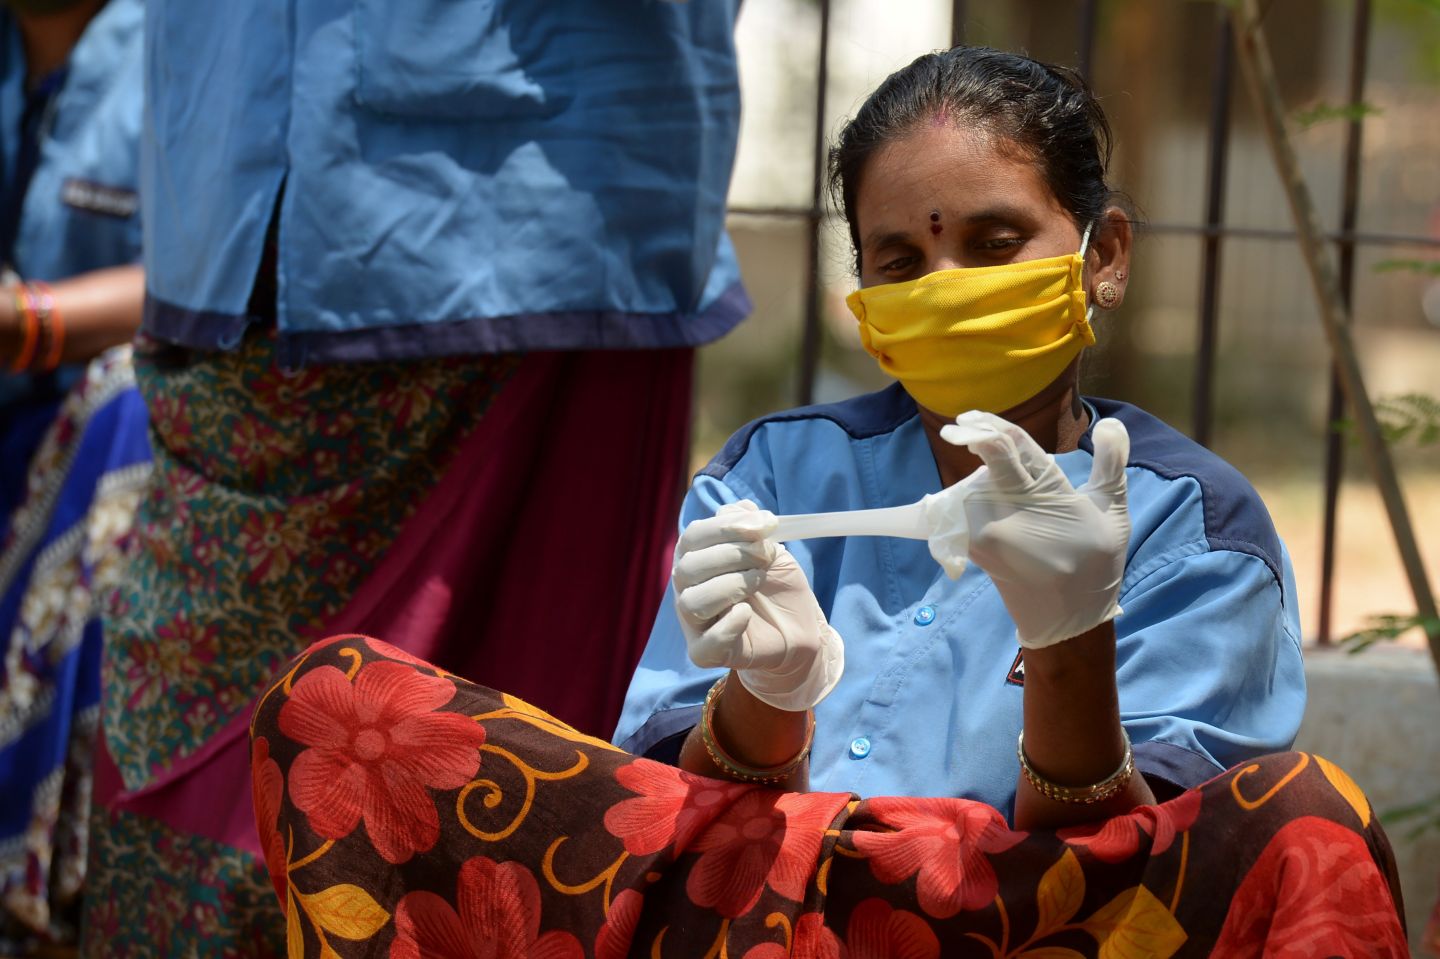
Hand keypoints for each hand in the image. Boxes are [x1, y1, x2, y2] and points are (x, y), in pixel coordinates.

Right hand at [672, 501, 843, 710]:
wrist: (799, 627)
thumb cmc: (776, 585)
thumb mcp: (769, 547)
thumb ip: (750, 526)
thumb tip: (740, 508)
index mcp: (696, 558)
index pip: (694, 536)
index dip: (727, 526)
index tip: (767, 524)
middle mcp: (688, 588)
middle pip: (688, 567)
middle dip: (733, 554)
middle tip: (766, 556)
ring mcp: (694, 622)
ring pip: (691, 602)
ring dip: (731, 585)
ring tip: (759, 581)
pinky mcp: (706, 652)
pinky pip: (705, 643)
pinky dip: (727, 625)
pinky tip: (747, 613)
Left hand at [938, 411, 1130, 648]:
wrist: (1068, 619)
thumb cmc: (1095, 562)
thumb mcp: (1113, 513)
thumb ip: (1111, 464)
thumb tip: (1109, 423)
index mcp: (1048, 495)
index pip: (1014, 448)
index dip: (992, 426)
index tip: (971, 416)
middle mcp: (1013, 510)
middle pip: (988, 463)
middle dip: (974, 439)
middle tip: (963, 426)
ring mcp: (989, 531)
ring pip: (970, 486)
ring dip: (974, 474)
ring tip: (980, 468)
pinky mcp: (975, 548)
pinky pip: (954, 516)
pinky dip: (947, 505)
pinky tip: (935, 502)